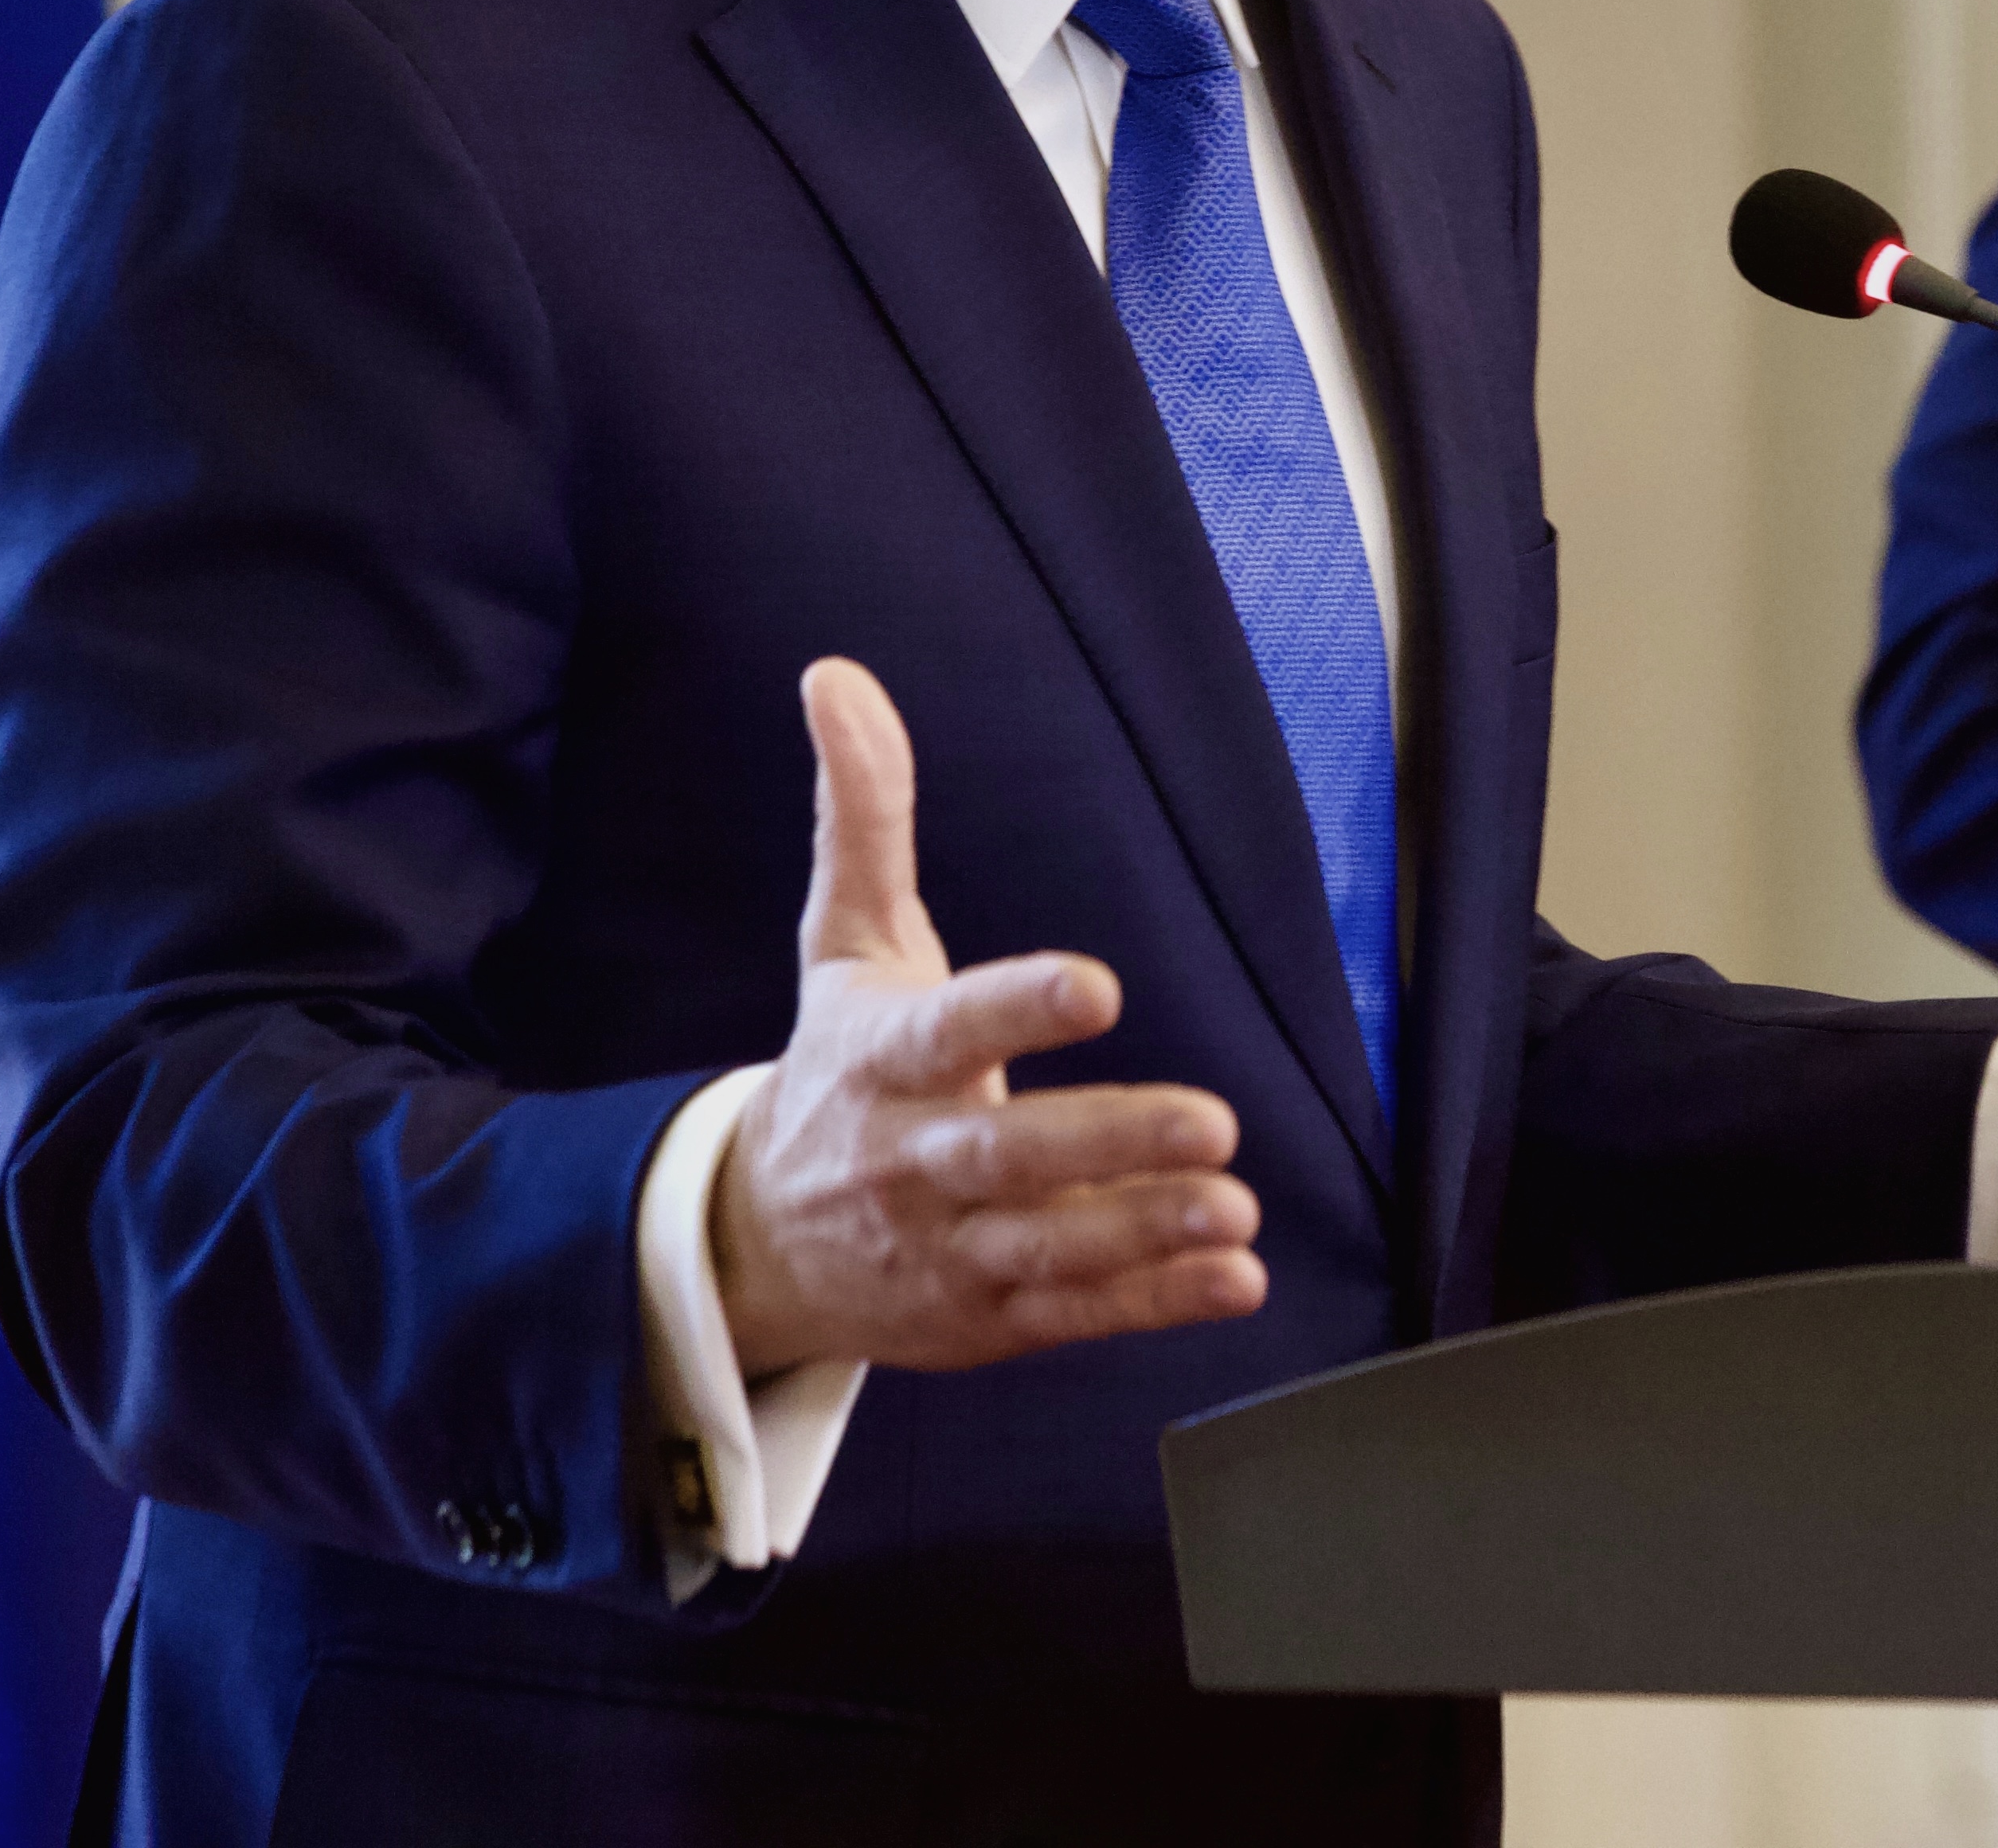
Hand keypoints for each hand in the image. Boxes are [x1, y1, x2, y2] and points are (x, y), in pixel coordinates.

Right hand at [709, 659, 1268, 1372]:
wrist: (758, 1243)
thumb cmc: (834, 1068)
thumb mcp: (843, 944)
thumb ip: (863, 816)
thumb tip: (837, 676)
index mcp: (881, 1058)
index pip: (949, 1028)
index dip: (1019, 1008)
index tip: (1099, 984)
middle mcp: (910, 1160)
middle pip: (1009, 1154)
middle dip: (1108, 1142)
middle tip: (1212, 1121)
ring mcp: (947, 1250)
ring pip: (1048, 1248)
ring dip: (1144, 1233)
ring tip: (1234, 1206)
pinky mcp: (984, 1320)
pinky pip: (1075, 1314)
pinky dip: (1156, 1304)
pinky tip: (1239, 1279)